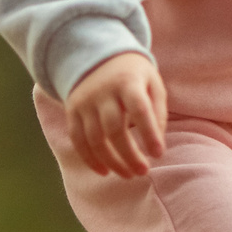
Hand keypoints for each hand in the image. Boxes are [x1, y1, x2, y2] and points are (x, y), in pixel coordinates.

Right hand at [64, 52, 168, 176]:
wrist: (98, 57)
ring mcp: (85, 102)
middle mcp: (104, 92)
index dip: (149, 134)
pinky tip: (105, 172)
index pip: (139, 109)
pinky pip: (78, 140)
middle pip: (114, 129)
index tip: (158, 154)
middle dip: (129, 155)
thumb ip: (158, 111)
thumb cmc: (134, 76)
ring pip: (94, 139)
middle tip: (143, 171)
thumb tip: (156, 145)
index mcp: (128, 81)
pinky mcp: (72, 111)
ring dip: (112, 162)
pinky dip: (90, 160)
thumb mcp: (152, 83)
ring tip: (129, 174)